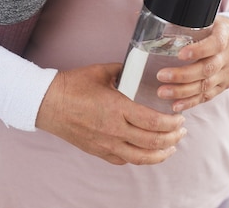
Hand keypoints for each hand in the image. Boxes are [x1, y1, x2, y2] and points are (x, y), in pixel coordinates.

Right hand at [36, 63, 186, 164]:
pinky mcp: (98, 151)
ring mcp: (106, 144)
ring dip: (161, 154)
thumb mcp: (101, 72)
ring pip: (141, 157)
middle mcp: (114, 130)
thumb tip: (138, 68)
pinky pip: (124, 160)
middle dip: (173, 138)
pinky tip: (146, 152)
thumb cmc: (71, 86)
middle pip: (153, 142)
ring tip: (171, 148)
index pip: (154, 122)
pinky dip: (140, 158)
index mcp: (118, 108)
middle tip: (181, 131)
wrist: (47, 103)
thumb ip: (124, 71)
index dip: (172, 123)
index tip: (180, 118)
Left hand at [155, 16, 228, 111]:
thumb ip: (178, 20)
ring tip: (162, 92)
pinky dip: (190, 102)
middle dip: (183, 75)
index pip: (215, 44)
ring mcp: (226, 73)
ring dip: (182, 91)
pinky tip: (175, 105)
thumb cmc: (210, 27)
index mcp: (224, 36)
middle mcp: (227, 56)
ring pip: (206, 86)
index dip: (199, 50)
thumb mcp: (202, 18)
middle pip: (207, 69)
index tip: (180, 54)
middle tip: (161, 76)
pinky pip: (206, 97)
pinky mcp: (223, 86)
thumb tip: (142, 16)